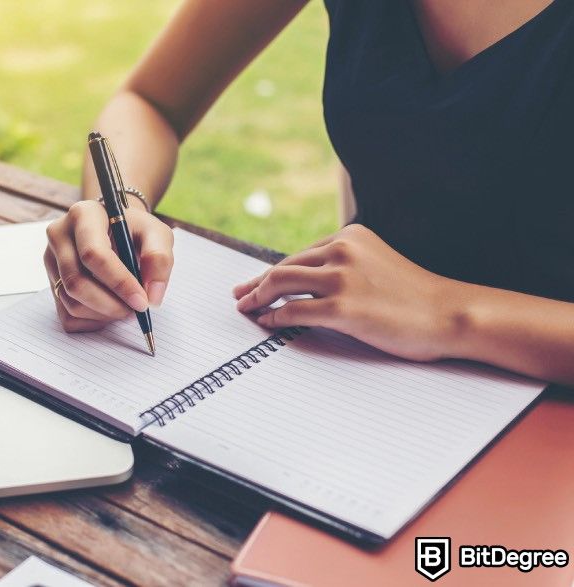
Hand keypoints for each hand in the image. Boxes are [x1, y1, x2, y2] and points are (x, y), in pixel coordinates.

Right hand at [44, 200, 173, 331]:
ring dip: (104, 315)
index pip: (93, 254)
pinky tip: (110, 310)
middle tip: (135, 311)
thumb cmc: (134, 231)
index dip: (119, 282)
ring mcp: (51, 261)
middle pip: (76, 282)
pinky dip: (93, 322)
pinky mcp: (51, 283)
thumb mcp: (156, 234)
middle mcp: (59, 236)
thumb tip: (152, 297)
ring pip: (71, 303)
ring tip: (126, 307)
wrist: (116, 231)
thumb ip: (160, 259)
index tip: (141, 302)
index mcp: (83, 215)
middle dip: (110, 305)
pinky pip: (67, 316)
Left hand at [233, 224, 459, 360]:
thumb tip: (306, 281)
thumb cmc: (415, 296)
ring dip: (258, 297)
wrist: (450, 313)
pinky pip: (293, 310)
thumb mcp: (377, 263)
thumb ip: (345, 264)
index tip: (255, 283)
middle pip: (284, 266)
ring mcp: (341, 278)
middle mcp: (342, 250)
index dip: (272, 271)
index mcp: (350, 236)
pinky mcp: (342, 307)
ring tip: (247, 310)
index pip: (300, 255)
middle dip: (256, 283)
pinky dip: (274, 316)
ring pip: (281, 282)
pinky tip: (268, 322)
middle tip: (240, 297)